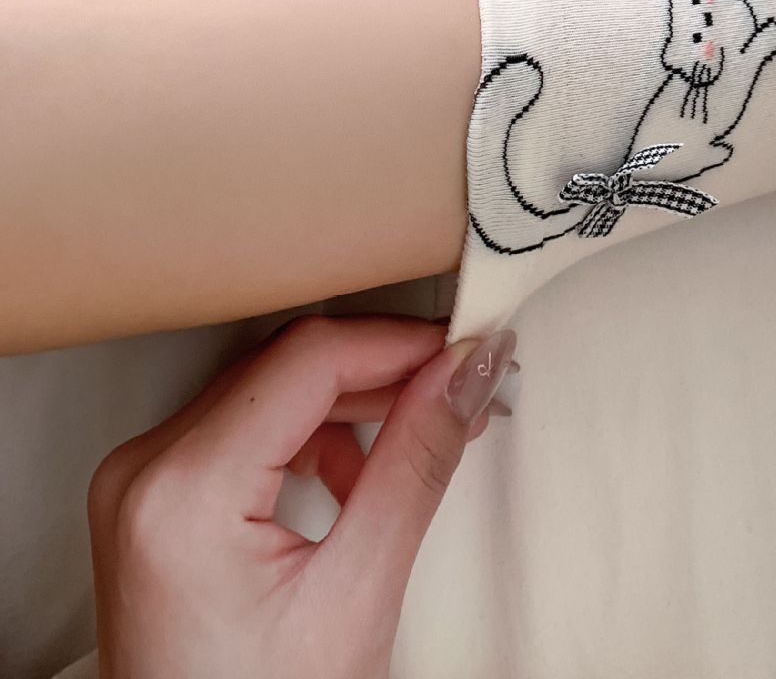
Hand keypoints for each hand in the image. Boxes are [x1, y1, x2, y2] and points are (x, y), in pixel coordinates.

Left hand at [88, 314, 516, 678]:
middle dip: (385, 371)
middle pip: (286, 367)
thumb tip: (466, 370)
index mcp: (183, 491)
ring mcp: (140, 484)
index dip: (402, 344)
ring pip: (268, 389)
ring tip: (422, 433)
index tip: (471, 348)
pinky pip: (242, 428)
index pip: (310, 359)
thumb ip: (415, 465)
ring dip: (351, 403)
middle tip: (464, 388)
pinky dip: (307, 437)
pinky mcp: (153, 500)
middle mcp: (144, 470)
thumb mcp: (356, 596)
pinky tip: (354, 476)